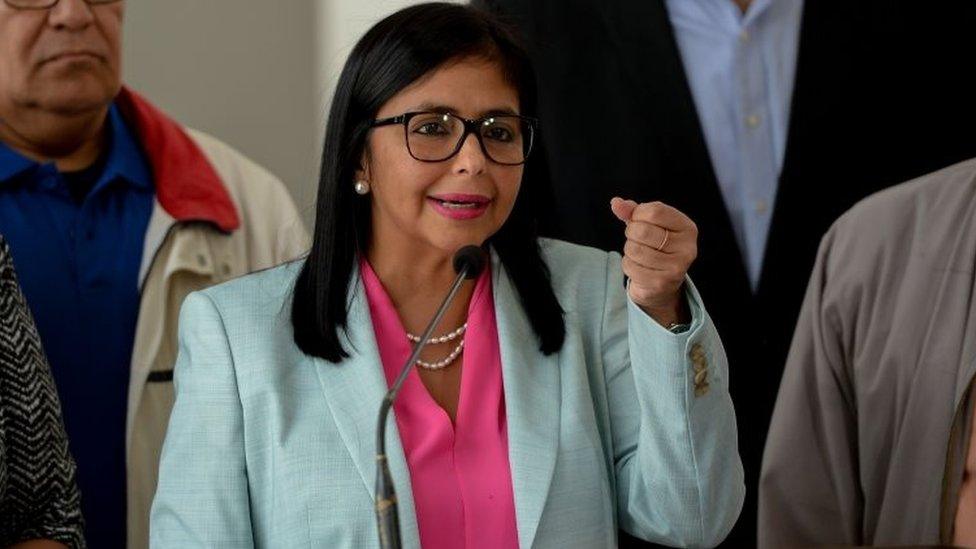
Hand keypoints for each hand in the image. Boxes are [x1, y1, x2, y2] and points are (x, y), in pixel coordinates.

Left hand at [610, 197, 697, 326]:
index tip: (638, 219)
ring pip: (634, 249)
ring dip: (629, 249)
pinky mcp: (661, 282)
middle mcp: (687, 248)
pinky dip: (628, 264)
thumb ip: (633, 211)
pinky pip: (630, 266)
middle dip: (631, 232)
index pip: (655, 211)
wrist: (661, 284)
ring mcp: (675, 267)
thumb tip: (616, 203)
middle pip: (643, 231)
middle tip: (637, 239)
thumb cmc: (655, 247)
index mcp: (687, 228)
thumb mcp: (648, 224)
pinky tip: (639, 266)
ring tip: (639, 253)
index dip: (638, 213)